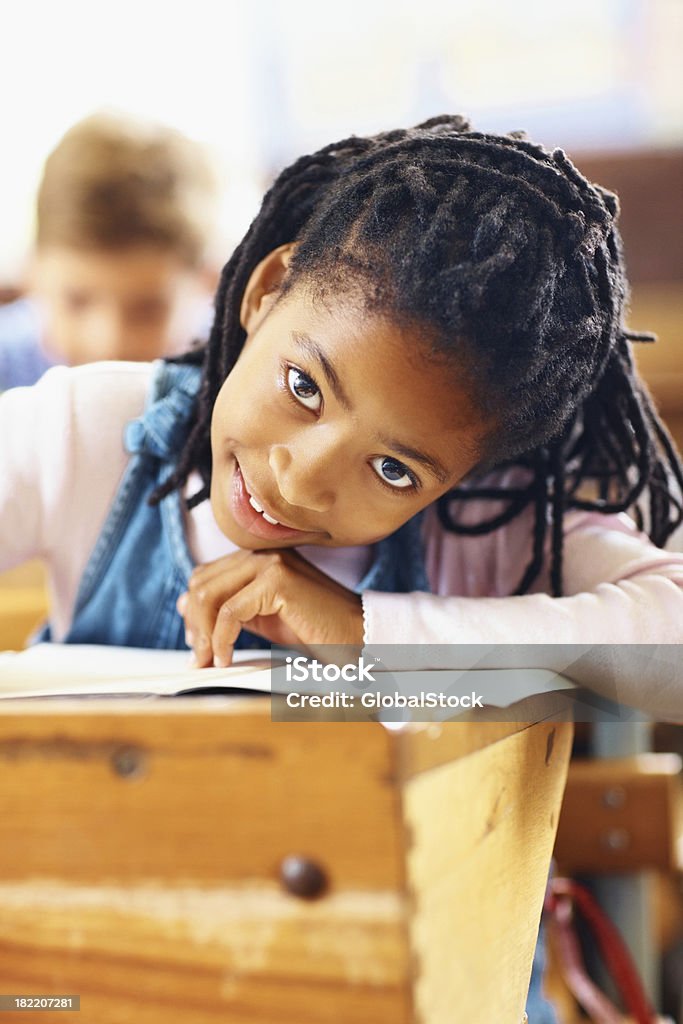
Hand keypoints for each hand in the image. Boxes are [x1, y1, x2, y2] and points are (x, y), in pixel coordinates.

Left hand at [176, 549, 364, 667]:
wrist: (358, 635)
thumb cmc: (316, 630)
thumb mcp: (265, 619)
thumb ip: (231, 611)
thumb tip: (187, 607)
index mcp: (259, 557)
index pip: (206, 576)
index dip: (194, 612)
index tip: (197, 644)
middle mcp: (262, 553)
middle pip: (201, 583)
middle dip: (193, 624)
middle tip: (200, 658)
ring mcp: (270, 563)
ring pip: (210, 595)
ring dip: (204, 634)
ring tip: (211, 661)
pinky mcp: (277, 581)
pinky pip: (230, 613)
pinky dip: (221, 640)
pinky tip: (226, 658)